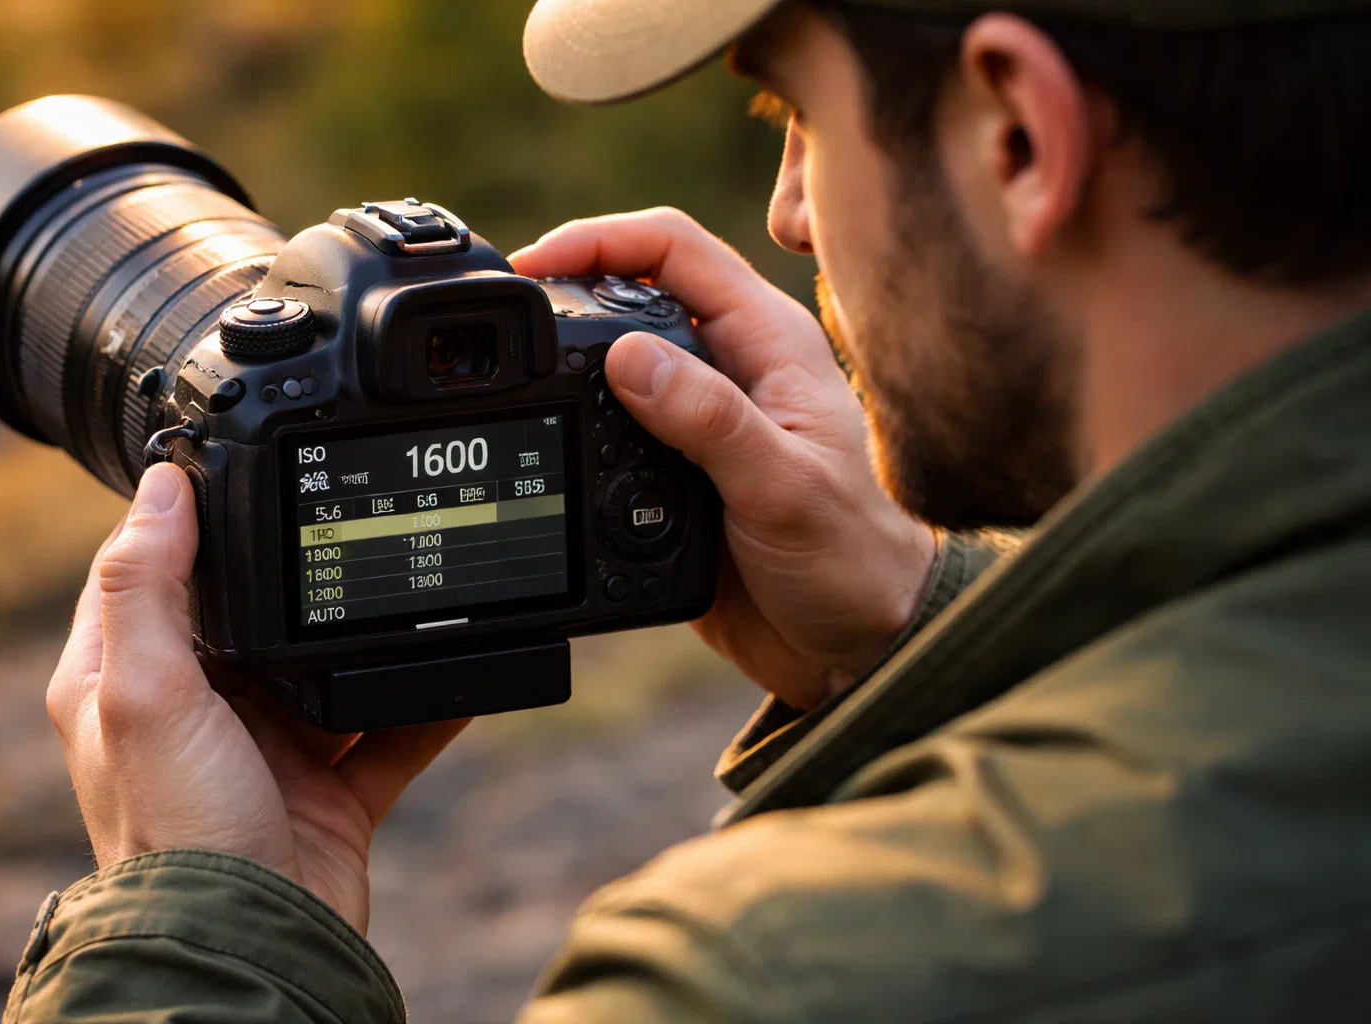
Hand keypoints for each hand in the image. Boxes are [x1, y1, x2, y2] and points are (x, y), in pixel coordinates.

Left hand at [47, 464, 465, 932]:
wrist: (255, 945)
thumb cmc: (179, 833)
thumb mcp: (146, 695)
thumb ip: (148, 588)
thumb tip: (163, 485)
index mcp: (129, 682)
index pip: (150, 575)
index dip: (189, 524)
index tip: (242, 472)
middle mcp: (198, 711)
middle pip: (256, 615)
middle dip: (304, 576)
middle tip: (356, 520)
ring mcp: (269, 749)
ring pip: (330, 667)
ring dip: (371, 637)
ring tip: (418, 587)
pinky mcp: (330, 787)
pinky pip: (388, 727)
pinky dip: (424, 703)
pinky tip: (460, 670)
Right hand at [511, 209, 936, 708]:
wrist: (859, 644)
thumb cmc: (854, 558)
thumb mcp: (783, 485)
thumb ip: (709, 419)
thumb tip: (627, 357)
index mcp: (768, 342)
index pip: (674, 249)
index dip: (599, 240)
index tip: (535, 265)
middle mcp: (733, 368)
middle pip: (632, 294)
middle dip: (568, 294)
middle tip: (513, 320)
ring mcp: (700, 420)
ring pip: (615, 363)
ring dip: (566, 366)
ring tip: (520, 380)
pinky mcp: (673, 474)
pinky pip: (610, 432)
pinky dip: (574, 430)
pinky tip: (552, 447)